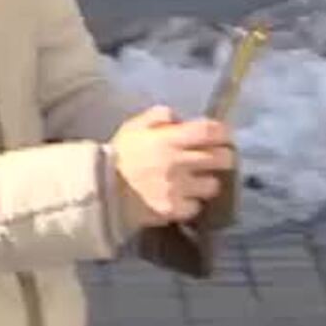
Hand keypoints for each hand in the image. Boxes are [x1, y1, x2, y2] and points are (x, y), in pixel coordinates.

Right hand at [111, 107, 236, 229]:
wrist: (101, 190)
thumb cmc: (120, 155)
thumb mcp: (135, 126)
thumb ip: (159, 115)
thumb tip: (180, 118)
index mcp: (170, 139)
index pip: (211, 132)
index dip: (223, 133)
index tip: (224, 136)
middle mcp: (179, 162)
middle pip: (221, 159)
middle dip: (224, 157)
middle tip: (219, 158)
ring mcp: (178, 189)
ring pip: (213, 185)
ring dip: (209, 182)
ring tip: (200, 181)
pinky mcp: (174, 210)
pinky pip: (196, 206)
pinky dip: (193, 203)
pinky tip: (184, 198)